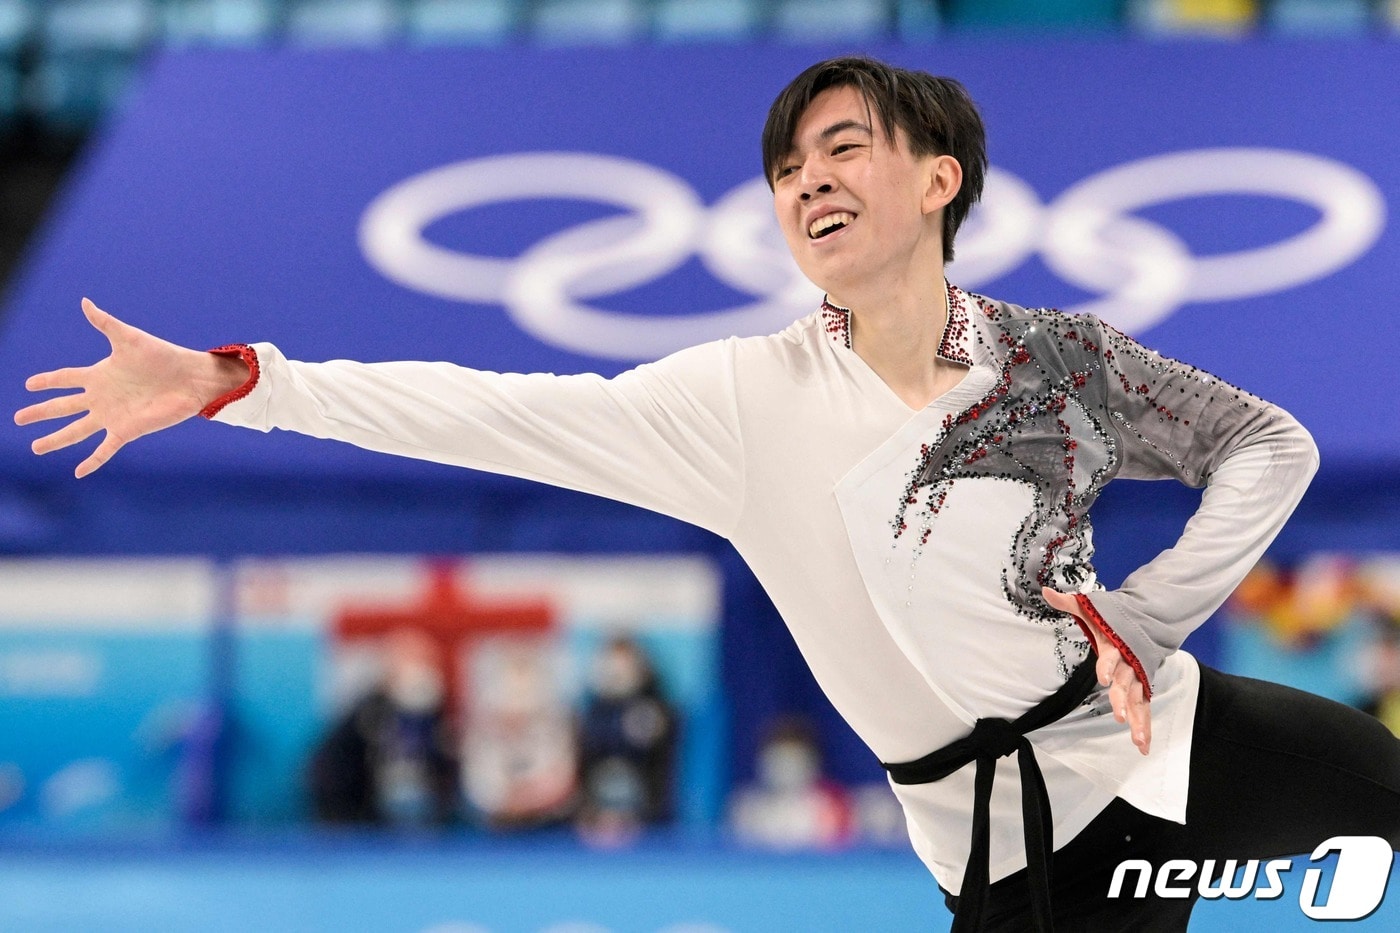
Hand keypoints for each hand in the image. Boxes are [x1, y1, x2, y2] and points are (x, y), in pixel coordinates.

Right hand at [14, 299, 247, 477]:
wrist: (190, 378)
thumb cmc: (163, 356)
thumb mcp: (128, 337)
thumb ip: (104, 323)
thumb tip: (84, 301)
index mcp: (100, 374)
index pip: (65, 378)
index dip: (47, 381)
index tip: (28, 384)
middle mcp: (102, 397)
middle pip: (62, 407)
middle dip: (40, 413)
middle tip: (18, 419)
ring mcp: (112, 416)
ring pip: (76, 431)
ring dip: (55, 440)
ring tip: (36, 448)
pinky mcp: (127, 430)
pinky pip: (105, 449)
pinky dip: (92, 461)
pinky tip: (78, 472)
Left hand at [1042, 586, 1151, 755]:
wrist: (1141, 621)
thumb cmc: (1108, 619)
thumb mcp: (1090, 609)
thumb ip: (1068, 602)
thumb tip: (1044, 589)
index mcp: (1115, 646)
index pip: (1111, 657)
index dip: (1107, 666)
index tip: (1103, 678)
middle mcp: (1128, 665)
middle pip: (1125, 684)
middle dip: (1122, 700)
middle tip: (1118, 717)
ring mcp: (1136, 678)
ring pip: (1137, 702)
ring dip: (1137, 721)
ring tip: (1137, 741)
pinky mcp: (1140, 688)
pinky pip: (1142, 709)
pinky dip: (1144, 726)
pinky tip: (1142, 747)